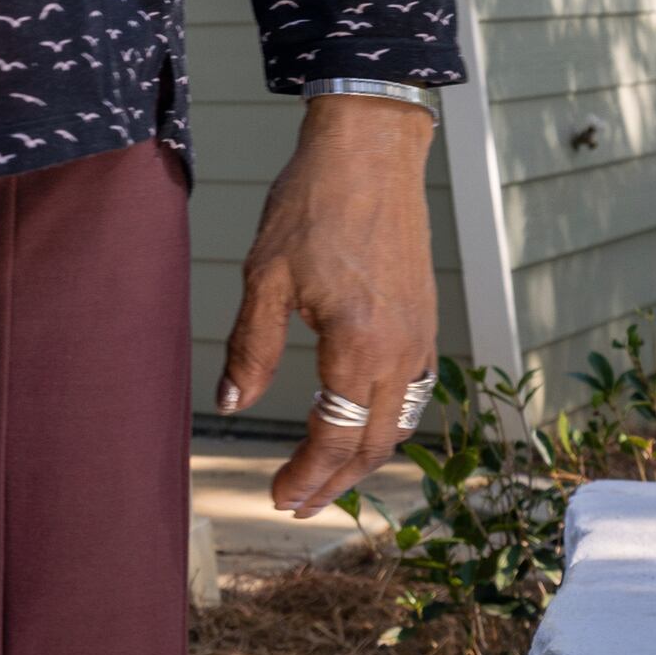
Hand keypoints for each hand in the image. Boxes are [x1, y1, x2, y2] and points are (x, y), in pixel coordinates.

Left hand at [217, 92, 439, 515]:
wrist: (370, 150)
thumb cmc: (312, 204)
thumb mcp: (265, 276)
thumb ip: (251, 348)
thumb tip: (230, 405)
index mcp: (360, 347)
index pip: (335, 438)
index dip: (306, 476)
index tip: (277, 499)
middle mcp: (401, 352)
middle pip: (374, 445)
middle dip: (335, 483)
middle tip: (296, 504)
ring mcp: (421, 338)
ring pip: (398, 423)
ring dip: (362, 457)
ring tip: (323, 475)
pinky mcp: (425, 320)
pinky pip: (411, 393)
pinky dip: (384, 422)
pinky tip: (356, 421)